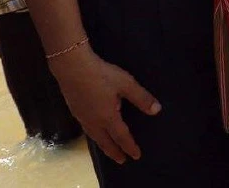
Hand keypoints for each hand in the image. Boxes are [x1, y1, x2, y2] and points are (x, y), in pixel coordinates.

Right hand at [50, 46, 160, 163]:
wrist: (72, 67)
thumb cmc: (102, 75)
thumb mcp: (126, 84)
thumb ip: (141, 98)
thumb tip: (156, 111)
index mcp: (108, 117)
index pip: (121, 137)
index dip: (130, 146)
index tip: (136, 156)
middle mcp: (94, 121)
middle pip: (106, 142)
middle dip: (115, 152)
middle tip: (122, 160)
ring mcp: (82, 117)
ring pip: (95, 137)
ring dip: (104, 146)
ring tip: (109, 150)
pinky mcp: (75, 111)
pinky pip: (87, 131)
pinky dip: (95, 137)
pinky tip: (95, 132)